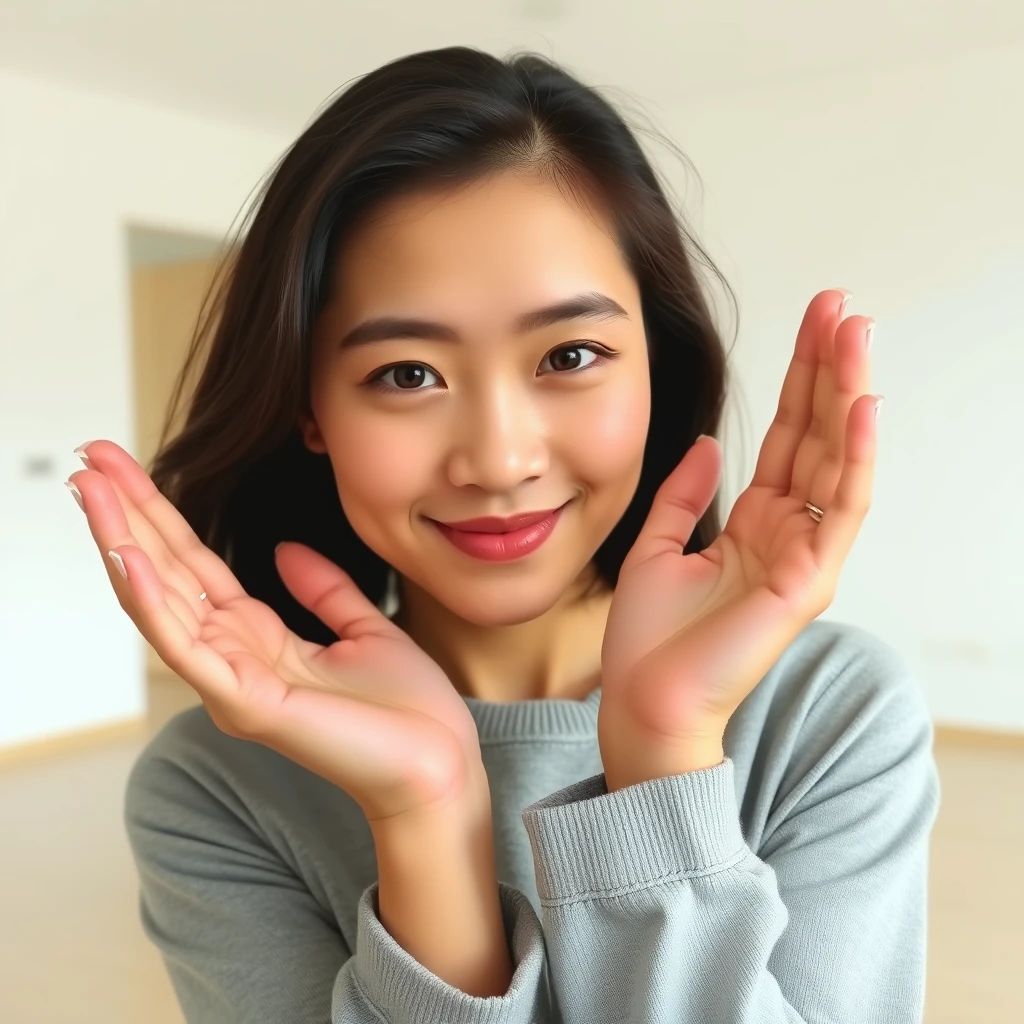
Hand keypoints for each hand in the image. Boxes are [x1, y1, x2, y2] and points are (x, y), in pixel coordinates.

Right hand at [67, 440, 482, 823]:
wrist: (439, 765)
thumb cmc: (406, 710)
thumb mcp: (364, 629)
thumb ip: (324, 590)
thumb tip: (284, 549)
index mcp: (258, 639)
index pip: (195, 566)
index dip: (161, 516)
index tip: (126, 467)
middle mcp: (231, 658)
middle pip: (167, 573)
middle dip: (127, 515)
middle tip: (89, 457)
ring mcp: (231, 683)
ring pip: (161, 602)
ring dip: (122, 542)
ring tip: (91, 489)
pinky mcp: (245, 704)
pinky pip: (186, 645)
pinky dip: (153, 600)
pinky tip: (128, 555)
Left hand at [599, 290, 877, 786]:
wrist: (644, 702)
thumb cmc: (650, 639)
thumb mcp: (658, 546)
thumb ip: (684, 495)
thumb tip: (708, 443)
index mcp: (754, 524)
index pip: (785, 437)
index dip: (798, 379)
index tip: (813, 321)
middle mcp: (787, 533)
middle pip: (815, 436)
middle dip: (828, 370)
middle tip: (841, 306)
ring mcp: (804, 556)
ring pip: (835, 459)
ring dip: (847, 395)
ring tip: (856, 333)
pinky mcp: (806, 581)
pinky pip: (838, 509)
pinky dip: (852, 457)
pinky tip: (860, 405)